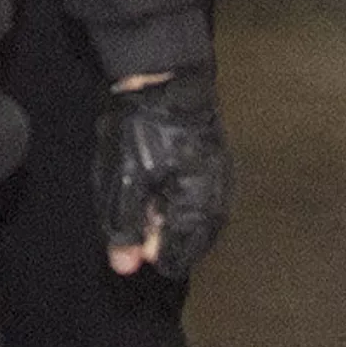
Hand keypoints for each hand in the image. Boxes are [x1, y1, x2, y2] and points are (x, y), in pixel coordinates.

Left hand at [94, 66, 232, 279]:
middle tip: (137, 208)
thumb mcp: (124, 181)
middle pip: (189, 242)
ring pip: (194, 221)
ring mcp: (221, 181)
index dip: (149, 251)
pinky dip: (176, 200)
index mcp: (198, 210)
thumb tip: (125, 269)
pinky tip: (158, 187)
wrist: (165, 77)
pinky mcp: (215, 164)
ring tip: (145, 196)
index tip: (132, 231)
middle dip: (160, 234)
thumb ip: (126, 226)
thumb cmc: (141, 131)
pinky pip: (197, 199)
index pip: (178, 259)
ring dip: (167, 217)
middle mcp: (218, 202)